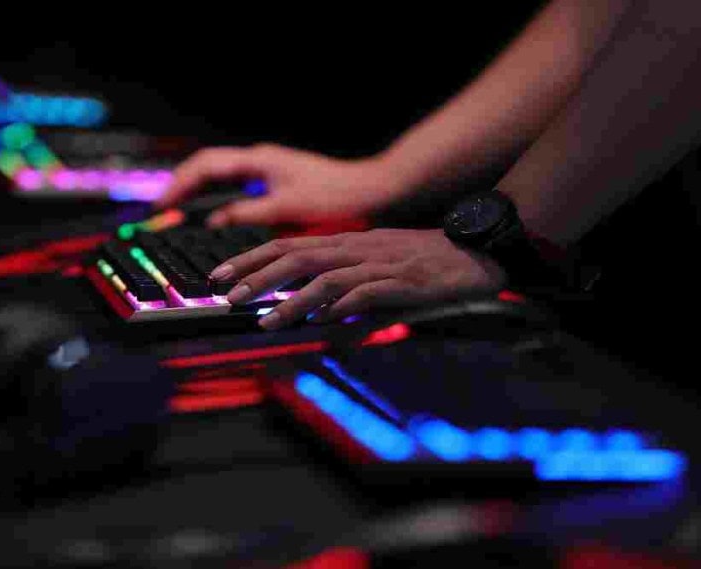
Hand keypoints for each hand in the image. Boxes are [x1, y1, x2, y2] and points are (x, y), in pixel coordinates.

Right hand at [155, 144, 407, 226]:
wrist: (371, 190)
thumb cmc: (335, 196)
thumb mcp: (286, 209)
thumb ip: (246, 214)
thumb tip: (213, 222)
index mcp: (258, 160)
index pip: (205, 166)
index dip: (179, 186)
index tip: (161, 206)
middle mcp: (260, 159)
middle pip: (207, 166)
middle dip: (181, 185)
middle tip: (161, 209)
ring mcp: (268, 168)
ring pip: (220, 174)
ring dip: (197, 189)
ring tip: (178, 209)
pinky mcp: (276, 180)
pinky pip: (235, 184)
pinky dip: (216, 195)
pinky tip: (213, 212)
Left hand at [210, 229, 505, 328]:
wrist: (480, 252)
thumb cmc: (429, 265)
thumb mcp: (382, 277)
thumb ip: (351, 301)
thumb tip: (324, 327)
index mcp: (348, 244)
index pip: (288, 246)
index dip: (251, 260)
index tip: (220, 277)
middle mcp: (357, 249)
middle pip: (296, 256)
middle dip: (257, 277)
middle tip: (226, 297)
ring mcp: (380, 264)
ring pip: (325, 277)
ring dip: (291, 300)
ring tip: (265, 320)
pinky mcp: (404, 282)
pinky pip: (366, 293)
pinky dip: (342, 307)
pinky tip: (322, 321)